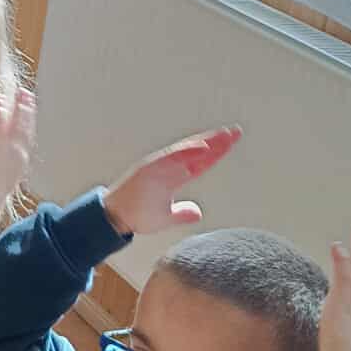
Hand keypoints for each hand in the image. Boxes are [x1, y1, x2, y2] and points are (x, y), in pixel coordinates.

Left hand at [0, 89, 36, 225]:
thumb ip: (7, 165)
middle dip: (27, 109)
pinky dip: (0, 110)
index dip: (30, 121)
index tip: (30, 111)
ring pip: (14, 120)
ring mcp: (6, 144)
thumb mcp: (5, 178)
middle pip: (25, 125)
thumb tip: (7, 160)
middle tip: (28, 94)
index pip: (27, 136)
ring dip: (15, 105)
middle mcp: (17, 150)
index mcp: (20, 160)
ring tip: (16, 93)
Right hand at [102, 126, 240, 236]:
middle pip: (197, 152)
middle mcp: (168, 167)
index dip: (217, 152)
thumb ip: (182, 213)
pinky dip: (187, 151)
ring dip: (205, 142)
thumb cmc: (137, 214)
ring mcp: (159, 166)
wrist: (115, 219)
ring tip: (223, 135)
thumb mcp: (166, 217)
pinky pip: (171, 158)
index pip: (201, 162)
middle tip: (235, 132)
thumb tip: (197, 212)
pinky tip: (202, 147)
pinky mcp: (149, 168)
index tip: (231, 141)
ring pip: (186, 151)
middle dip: (217, 142)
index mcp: (173, 177)